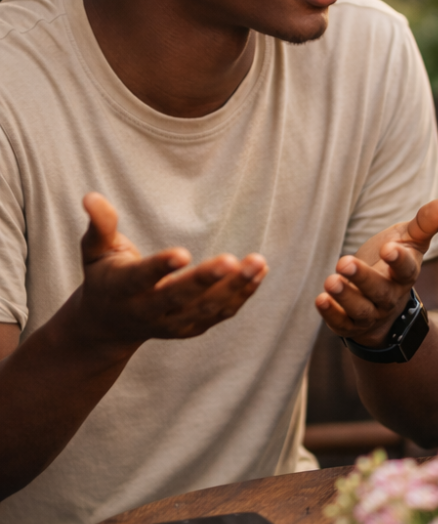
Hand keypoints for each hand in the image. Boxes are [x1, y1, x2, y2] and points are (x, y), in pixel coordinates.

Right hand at [74, 193, 267, 351]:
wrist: (108, 325)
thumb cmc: (104, 276)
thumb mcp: (95, 251)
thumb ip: (100, 225)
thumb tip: (91, 196)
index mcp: (121, 289)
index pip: (141, 279)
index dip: (160, 267)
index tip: (183, 253)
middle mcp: (146, 311)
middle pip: (178, 298)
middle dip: (206, 280)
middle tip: (232, 259)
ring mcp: (171, 324)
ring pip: (205, 309)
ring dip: (234, 287)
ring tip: (257, 262)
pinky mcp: (192, 328)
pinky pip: (220, 313)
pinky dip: (242, 294)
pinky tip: (260, 271)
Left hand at [316, 199, 437, 346]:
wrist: (383, 301)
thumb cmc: (393, 262)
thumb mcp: (409, 240)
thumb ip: (425, 223)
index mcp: (405, 275)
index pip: (406, 269)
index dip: (399, 260)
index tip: (388, 248)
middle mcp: (389, 296)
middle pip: (380, 291)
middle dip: (363, 279)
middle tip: (344, 262)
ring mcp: (371, 312)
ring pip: (360, 310)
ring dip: (345, 297)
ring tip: (330, 281)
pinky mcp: (351, 324)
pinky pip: (342, 324)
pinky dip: (331, 315)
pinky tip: (320, 300)